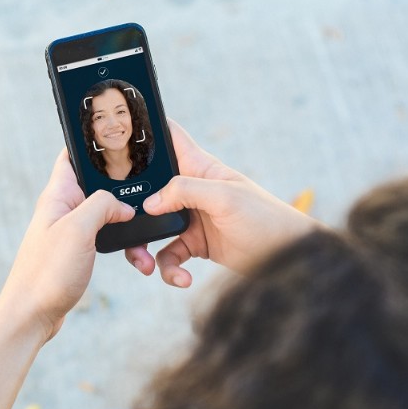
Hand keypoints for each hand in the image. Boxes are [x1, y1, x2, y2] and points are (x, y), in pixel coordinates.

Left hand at [0, 149, 135, 341]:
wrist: (31, 315)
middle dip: (123, 186)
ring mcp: (69, 231)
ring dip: (126, 222)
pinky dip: (123, 245)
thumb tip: (123, 205)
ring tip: (144, 234)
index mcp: (58, 195)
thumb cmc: (46, 272)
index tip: (119, 135)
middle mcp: (62, 209)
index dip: (92, 143)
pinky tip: (136, 256)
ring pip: (106, 214)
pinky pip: (105, 238)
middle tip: (148, 187)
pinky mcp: (76, 252)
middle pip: (97, 184)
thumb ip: (102, 205)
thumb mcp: (78, 229)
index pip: (72, 155)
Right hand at [126, 119, 320, 285]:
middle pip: (150, 190)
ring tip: (146, 266)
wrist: (288, 259)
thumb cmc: (265, 218)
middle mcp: (191, 191)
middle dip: (132, 206)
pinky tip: (181, 278)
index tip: (119, 133)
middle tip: (121, 221)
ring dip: (144, 248)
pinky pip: (169, 256)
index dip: (147, 130)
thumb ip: (186, 191)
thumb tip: (150, 203)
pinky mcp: (195, 245)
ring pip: (152, 228)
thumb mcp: (225, 197)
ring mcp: (191, 218)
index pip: (170, 138)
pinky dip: (170, 270)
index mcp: (200, 168)